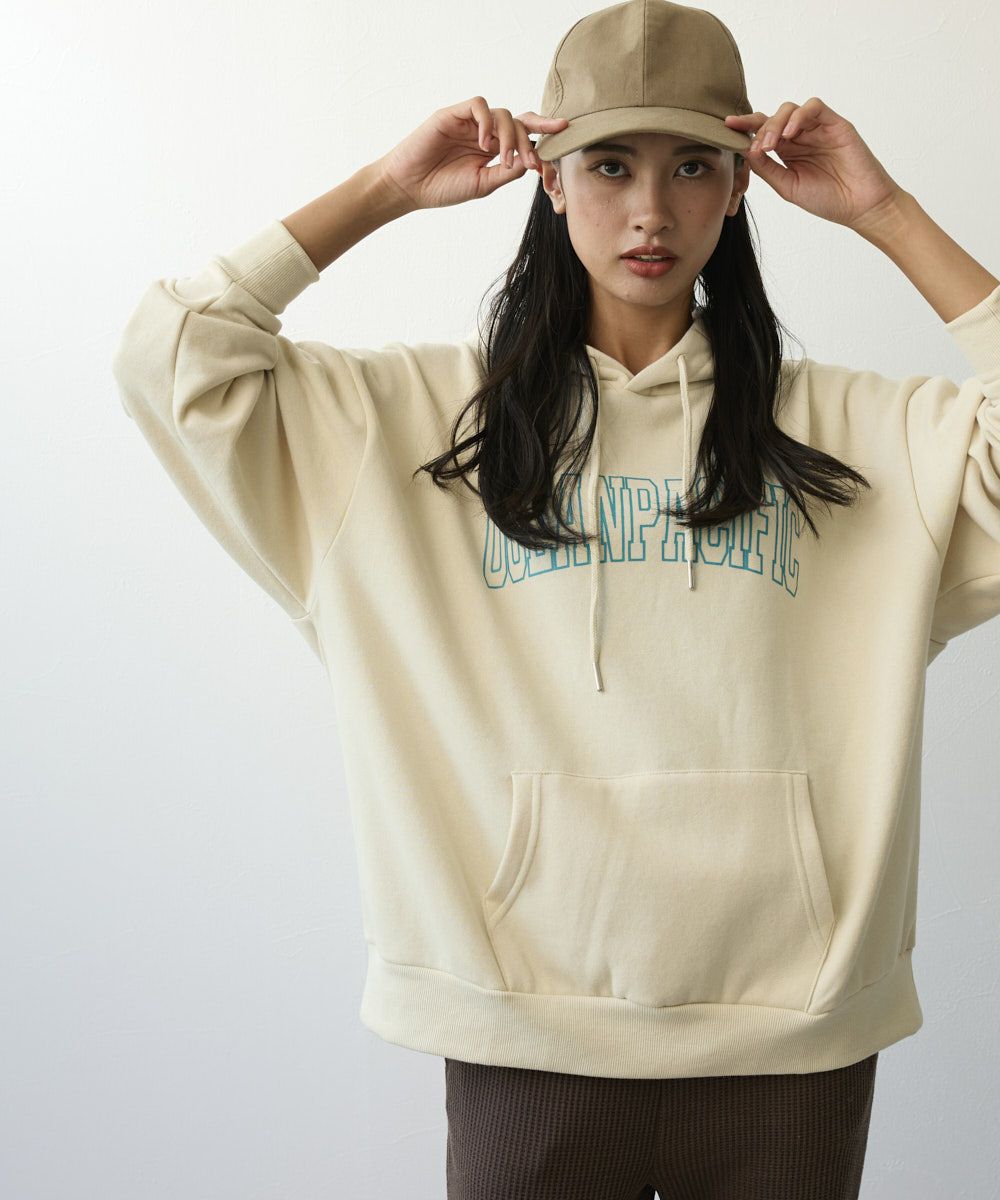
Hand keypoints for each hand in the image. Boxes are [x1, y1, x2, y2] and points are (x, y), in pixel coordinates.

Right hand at [376, 97, 568, 210]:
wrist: (410, 186)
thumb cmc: (443, 187)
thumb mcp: (482, 184)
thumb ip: (507, 172)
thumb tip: (532, 160)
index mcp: (493, 149)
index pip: (523, 134)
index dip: (543, 133)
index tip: (563, 135)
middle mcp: (484, 132)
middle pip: (518, 121)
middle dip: (531, 137)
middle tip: (532, 161)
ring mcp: (469, 122)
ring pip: (502, 114)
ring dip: (509, 137)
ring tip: (503, 160)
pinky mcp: (453, 114)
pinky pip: (478, 105)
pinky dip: (487, 122)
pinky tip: (484, 144)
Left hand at [723, 98, 906, 230]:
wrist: (859, 207)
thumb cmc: (826, 199)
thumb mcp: (787, 186)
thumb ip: (767, 169)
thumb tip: (745, 151)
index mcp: (787, 151)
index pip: (762, 132)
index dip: (745, 127)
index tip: (726, 127)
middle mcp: (800, 137)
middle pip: (773, 118)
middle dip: (760, 129)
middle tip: (758, 149)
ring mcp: (817, 129)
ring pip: (791, 110)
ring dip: (776, 124)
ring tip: (771, 145)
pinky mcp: (835, 124)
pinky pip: (814, 108)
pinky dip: (799, 116)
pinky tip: (791, 133)